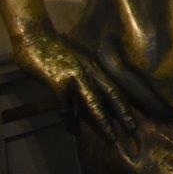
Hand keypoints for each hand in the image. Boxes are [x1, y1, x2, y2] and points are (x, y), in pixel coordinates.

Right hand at [13, 32, 134, 139]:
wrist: (35, 37)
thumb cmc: (55, 49)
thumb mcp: (76, 59)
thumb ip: (86, 73)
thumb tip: (93, 90)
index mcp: (94, 65)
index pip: (114, 85)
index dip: (125, 101)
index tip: (135, 115)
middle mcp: (89, 70)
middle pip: (111, 94)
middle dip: (123, 112)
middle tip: (134, 128)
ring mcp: (75, 75)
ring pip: (93, 102)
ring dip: (102, 120)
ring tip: (110, 136)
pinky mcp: (58, 81)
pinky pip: (66, 106)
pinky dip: (70, 120)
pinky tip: (73, 131)